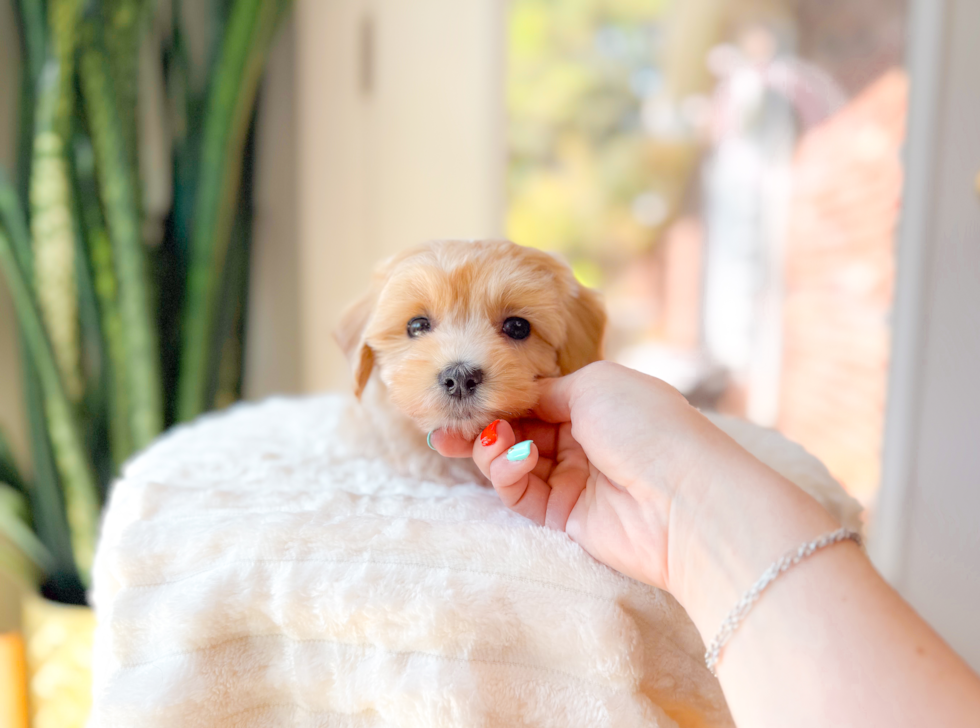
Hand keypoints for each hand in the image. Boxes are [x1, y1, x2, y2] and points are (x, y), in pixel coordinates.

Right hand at [430, 361, 739, 591]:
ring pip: (512, 461)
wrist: (684, 501)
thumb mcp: (594, 384)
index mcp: (597, 400)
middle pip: (517, 429)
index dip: (499, 396)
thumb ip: (545, 388)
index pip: (534, 396)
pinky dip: (508, 473)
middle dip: (481, 426)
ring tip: (488, 440)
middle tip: (442, 426)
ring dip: (491, 448)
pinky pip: (521, 492)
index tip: (464, 393)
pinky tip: (514, 457)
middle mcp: (583, 438)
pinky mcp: (564, 516)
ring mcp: (573, 478)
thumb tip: (515, 396)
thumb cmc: (647, 426)